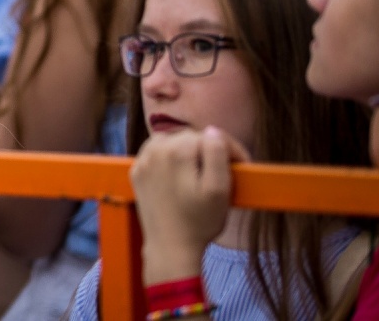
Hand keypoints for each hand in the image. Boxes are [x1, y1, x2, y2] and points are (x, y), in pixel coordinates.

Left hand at [131, 126, 247, 282]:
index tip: (243, 166)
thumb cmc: (199, 221)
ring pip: (172, 142)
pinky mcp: (136, 172)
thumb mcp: (219, 189)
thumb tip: (213, 131)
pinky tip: (180, 174)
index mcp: (176, 150)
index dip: (231, 150)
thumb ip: (217, 154)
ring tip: (202, 171)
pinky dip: (169, 159)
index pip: (210, 136)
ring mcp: (142, 160)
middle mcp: (154, 150)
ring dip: (188, 152)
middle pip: (190, 137)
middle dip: (208, 150)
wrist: (170, 247)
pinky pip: (156, 154)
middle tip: (224, 172)